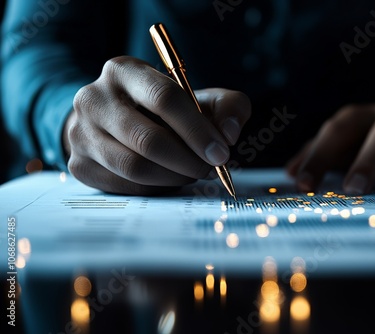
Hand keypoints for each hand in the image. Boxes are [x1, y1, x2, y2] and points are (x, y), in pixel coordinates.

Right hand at [65, 56, 250, 194]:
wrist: (114, 120)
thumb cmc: (165, 109)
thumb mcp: (199, 97)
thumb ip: (227, 107)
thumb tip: (229, 134)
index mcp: (125, 71)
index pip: (164, 99)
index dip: (197, 130)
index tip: (221, 153)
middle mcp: (94, 98)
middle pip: (148, 139)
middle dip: (188, 160)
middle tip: (209, 169)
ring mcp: (81, 133)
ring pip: (135, 167)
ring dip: (173, 177)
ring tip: (191, 173)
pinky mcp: (79, 164)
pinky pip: (125, 186)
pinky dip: (155, 188)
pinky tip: (169, 180)